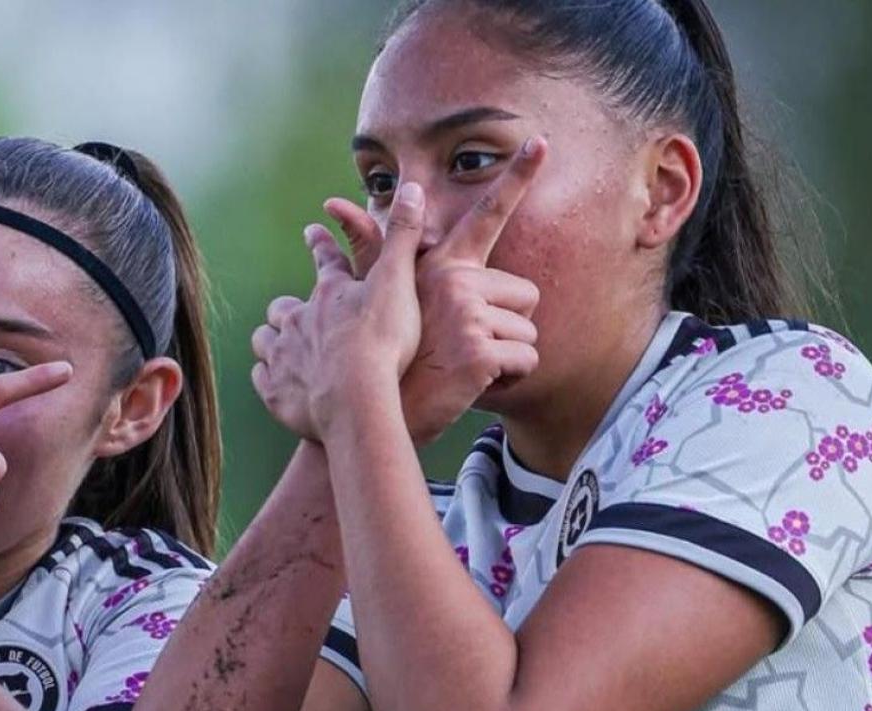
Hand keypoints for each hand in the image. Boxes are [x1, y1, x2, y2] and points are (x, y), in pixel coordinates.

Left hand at [252, 180, 428, 441]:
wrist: (356, 399)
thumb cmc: (382, 341)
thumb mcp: (398, 281)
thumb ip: (403, 237)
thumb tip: (411, 187)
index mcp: (329, 293)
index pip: (324, 260)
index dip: (321, 245)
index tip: (312, 231)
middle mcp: (298, 320)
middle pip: (284, 308)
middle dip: (288, 308)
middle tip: (296, 314)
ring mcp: (283, 356)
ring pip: (266, 341)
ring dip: (273, 342)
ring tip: (283, 349)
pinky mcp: (277, 392)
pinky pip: (263, 379)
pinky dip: (270, 379)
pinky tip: (280, 384)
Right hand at [324, 137, 546, 443]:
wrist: (372, 406)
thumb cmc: (381, 352)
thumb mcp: (375, 296)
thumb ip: (366, 247)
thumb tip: (332, 204)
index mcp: (442, 264)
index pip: (486, 212)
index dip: (515, 175)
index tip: (539, 142)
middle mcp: (457, 281)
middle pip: (525, 294)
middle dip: (507, 325)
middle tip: (464, 345)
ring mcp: (469, 315)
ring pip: (528, 332)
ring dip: (506, 356)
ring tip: (463, 365)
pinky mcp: (480, 351)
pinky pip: (527, 361)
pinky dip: (510, 378)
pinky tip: (475, 384)